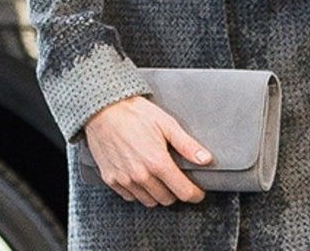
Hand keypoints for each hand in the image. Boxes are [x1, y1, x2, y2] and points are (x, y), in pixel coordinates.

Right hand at [84, 95, 209, 205]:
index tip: (198, 193)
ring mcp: (124, 179)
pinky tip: (141, 178)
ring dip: (157, 194)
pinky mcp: (111, 179)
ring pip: (148, 201)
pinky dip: (138, 192)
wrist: (103, 109)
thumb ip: (187, 145)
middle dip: (176, 192)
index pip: (183, 192)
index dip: (195, 195)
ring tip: (159, 179)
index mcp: (157, 162)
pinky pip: (129, 197)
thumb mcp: (167, 124)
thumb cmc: (135, 113)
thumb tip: (206, 159)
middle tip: (176, 180)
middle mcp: (141, 175)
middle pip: (166, 199)